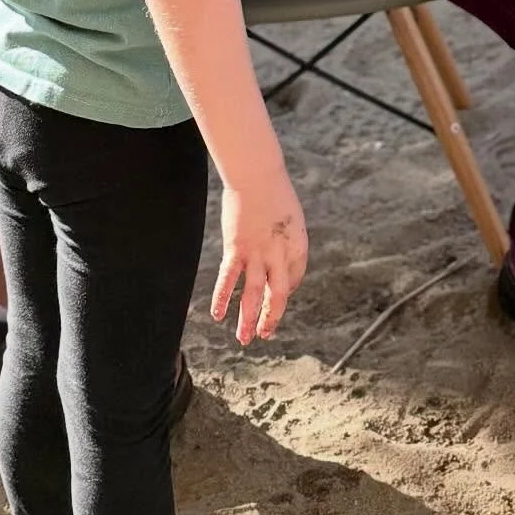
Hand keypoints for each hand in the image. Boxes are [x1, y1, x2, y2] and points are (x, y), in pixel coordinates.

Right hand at [211, 168, 308, 344]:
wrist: (257, 174)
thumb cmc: (274, 193)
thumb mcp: (289, 219)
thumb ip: (284, 242)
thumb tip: (274, 263)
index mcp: (298, 246)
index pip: (293, 279)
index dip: (285, 291)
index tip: (275, 296)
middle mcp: (280, 254)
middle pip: (278, 295)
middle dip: (271, 317)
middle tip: (265, 334)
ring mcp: (258, 253)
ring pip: (253, 295)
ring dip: (249, 319)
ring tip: (244, 339)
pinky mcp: (237, 249)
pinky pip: (229, 279)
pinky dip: (222, 298)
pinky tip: (217, 314)